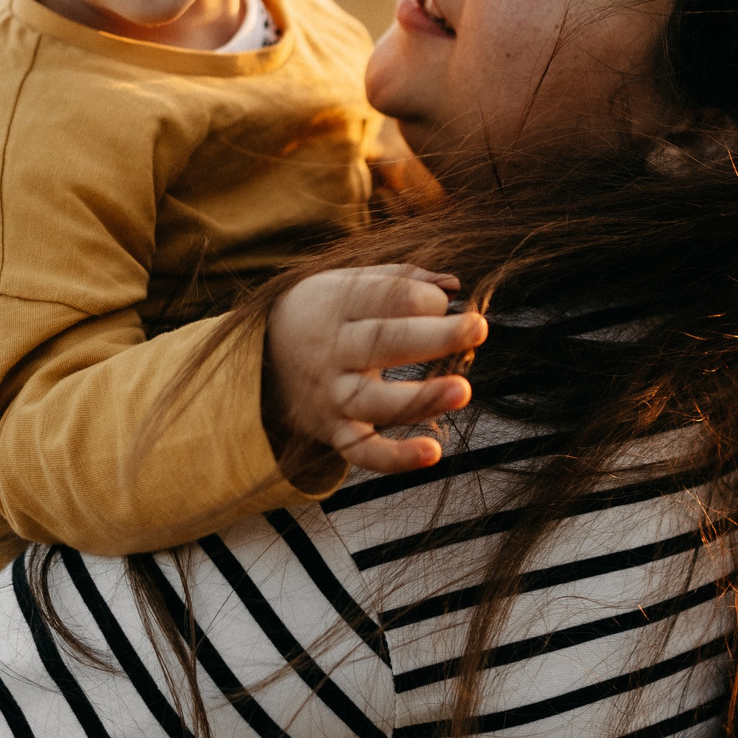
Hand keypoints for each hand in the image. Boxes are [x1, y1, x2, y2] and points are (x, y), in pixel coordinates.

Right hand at [267, 265, 487, 472]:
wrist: (260, 358)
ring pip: (374, 401)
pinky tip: (432, 453)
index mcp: (335, 305)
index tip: (446, 302)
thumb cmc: (323, 314)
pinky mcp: (333, 432)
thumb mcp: (347, 284)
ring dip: (420, 398)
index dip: (424, 298)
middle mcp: (331, 350)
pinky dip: (395, 458)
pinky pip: (362, 451)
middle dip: (434, 336)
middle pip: (383, 343)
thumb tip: (454, 285)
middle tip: (477, 328)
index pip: (384, 298)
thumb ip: (401, 279)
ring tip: (461, 390)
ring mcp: (331, 395)